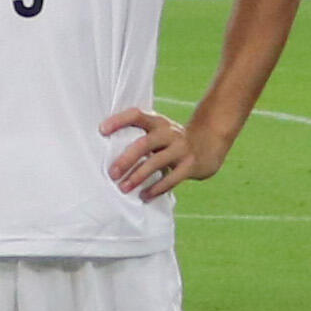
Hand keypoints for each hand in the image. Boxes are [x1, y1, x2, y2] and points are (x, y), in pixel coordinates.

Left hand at [102, 102, 230, 198]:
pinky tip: (144, 196)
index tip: (101, 130)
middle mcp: (169, 132)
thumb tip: (106, 156)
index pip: (136, 115)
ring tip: (123, 188)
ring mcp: (181, 148)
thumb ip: (139, 138)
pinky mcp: (190, 165)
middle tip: (111, 173)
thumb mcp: (158, 133)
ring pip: (157, 162)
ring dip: (138, 177)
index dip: (119, 120)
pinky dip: (156, 189)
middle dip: (126, 159)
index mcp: (157, 122)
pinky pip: (172, 179)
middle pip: (145, 144)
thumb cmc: (170, 142)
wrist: (209, 144)